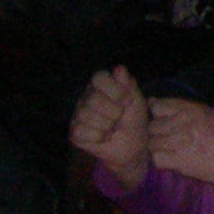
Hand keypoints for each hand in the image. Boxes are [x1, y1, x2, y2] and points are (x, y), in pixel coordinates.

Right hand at [70, 69, 151, 190]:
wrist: (134, 145)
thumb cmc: (135, 119)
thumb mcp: (137, 101)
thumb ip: (128, 85)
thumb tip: (119, 69)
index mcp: (100, 86)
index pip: (98, 77)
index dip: (115, 90)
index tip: (127, 101)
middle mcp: (86, 98)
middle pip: (93, 99)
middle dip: (114, 112)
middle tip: (120, 117)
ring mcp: (78, 115)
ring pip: (86, 115)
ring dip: (107, 125)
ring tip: (114, 127)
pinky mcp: (76, 133)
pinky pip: (82, 132)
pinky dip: (99, 137)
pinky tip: (106, 137)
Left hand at [147, 97, 213, 191]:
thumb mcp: (204, 113)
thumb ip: (178, 107)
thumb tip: (151, 102)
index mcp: (190, 109)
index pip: (158, 106)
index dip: (157, 114)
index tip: (163, 120)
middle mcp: (182, 123)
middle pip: (153, 126)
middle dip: (158, 132)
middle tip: (168, 138)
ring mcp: (179, 142)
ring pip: (152, 143)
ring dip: (159, 147)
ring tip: (170, 149)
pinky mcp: (179, 161)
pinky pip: (157, 158)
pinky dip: (161, 159)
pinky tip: (170, 159)